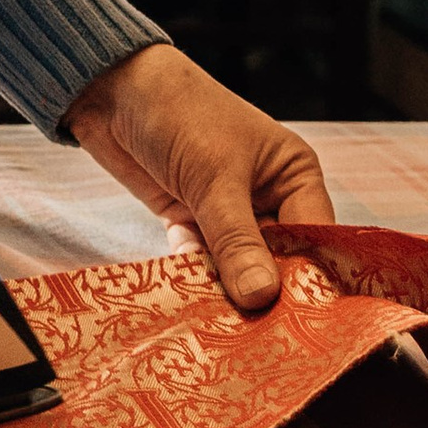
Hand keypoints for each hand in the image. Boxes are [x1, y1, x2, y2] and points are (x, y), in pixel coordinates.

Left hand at [65, 44, 333, 312]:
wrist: (112, 90)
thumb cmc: (180, 114)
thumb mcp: (214, 178)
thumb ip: (237, 240)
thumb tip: (263, 297)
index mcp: (293, 175)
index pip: (315, 239)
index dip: (306, 280)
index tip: (297, 325)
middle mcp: (269, 196)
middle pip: (278, 260)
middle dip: (262, 292)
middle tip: (255, 336)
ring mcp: (229, 211)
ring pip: (238, 266)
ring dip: (225, 288)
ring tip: (220, 323)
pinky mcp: (192, 220)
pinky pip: (203, 262)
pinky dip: (194, 276)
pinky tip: (186, 294)